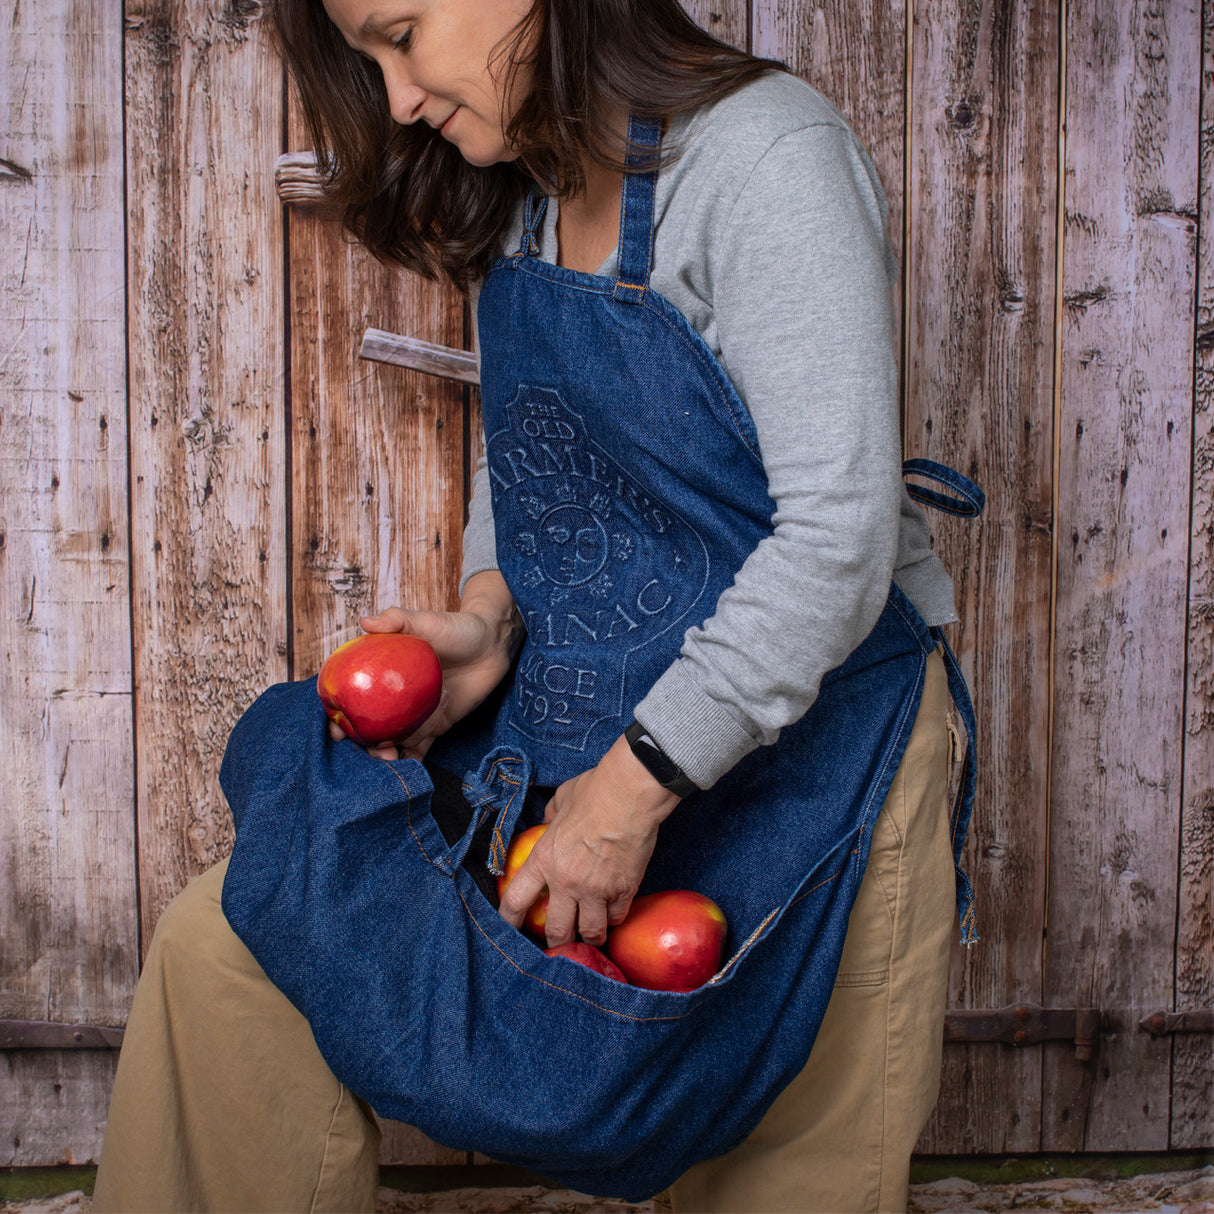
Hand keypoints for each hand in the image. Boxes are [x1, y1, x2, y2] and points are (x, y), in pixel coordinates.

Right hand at [328, 571, 522, 760]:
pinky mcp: (434, 724)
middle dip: (364, 744)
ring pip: (393, 739)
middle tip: (372, 750)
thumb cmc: (456, 629)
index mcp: (380, 674)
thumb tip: (366, 622)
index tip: (336, 730)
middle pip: (369, 725)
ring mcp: (412, 713)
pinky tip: (410, 766)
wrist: (492, 645)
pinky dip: (414, 758)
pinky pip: (421, 745)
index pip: (352, 696)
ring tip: (394, 756)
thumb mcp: (426, 620)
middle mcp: (392, 697)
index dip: (339, 714)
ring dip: (390, 752)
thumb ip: (397, 619)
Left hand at [498, 736, 682, 946]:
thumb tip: (550, 822)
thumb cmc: (594, 791)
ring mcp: (597, 890)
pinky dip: (614, 918)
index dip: (509, 920)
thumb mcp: (561, 800)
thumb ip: (551, 817)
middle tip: (559, 945)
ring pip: (591, 932)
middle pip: (557, 930)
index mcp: (544, 859)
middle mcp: (567, 882)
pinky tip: (613, 913)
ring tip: (591, 938)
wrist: (630, 793)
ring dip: (589, 938)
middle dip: (556, 943)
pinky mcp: (624, 890)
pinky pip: (617, 917)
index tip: (511, 927)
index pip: (516, 900)